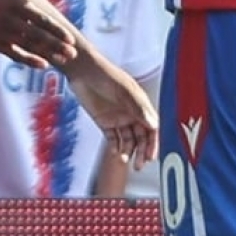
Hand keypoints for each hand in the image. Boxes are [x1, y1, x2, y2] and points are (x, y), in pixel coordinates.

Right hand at [0, 0, 79, 70]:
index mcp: (19, 5)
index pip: (43, 20)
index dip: (57, 31)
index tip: (71, 41)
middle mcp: (11, 19)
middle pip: (38, 36)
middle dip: (56, 46)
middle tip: (73, 55)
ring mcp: (2, 32)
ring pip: (28, 46)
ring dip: (46, 54)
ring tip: (63, 60)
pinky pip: (14, 54)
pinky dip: (28, 60)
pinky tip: (43, 64)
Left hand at [63, 52, 157, 169]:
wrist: (81, 70)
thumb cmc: (105, 74)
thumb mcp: (124, 90)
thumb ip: (138, 107)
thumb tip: (154, 125)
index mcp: (140, 104)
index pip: (152, 127)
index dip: (153, 143)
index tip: (152, 156)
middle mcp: (131, 113)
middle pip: (141, 137)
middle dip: (141, 152)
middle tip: (139, 165)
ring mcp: (118, 118)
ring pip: (127, 140)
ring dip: (127, 151)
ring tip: (123, 159)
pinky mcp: (104, 122)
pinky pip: (112, 138)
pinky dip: (114, 147)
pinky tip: (115, 153)